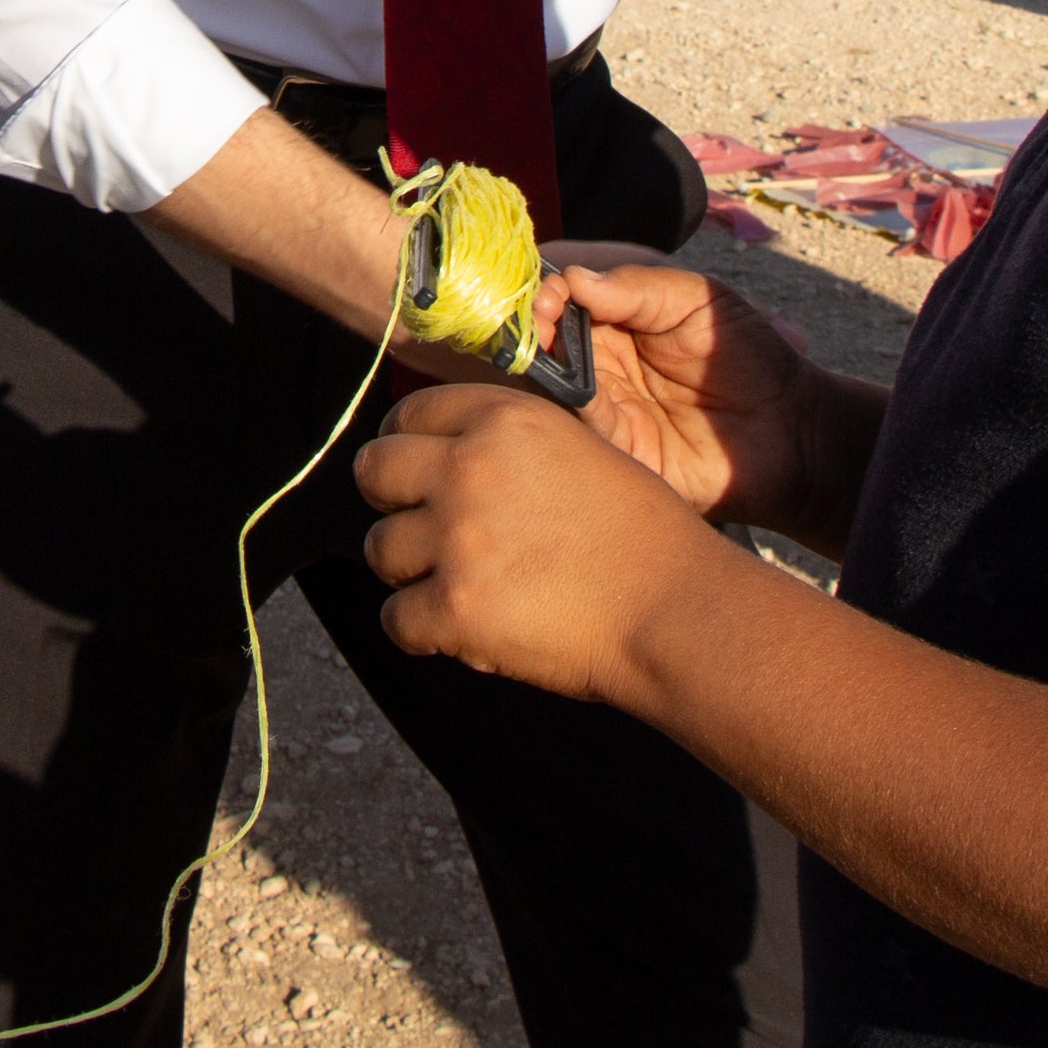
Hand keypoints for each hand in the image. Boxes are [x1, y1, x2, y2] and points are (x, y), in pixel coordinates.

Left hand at [354, 386, 730, 703]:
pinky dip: (421, 632)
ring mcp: (457, 539)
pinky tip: (460, 632)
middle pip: (373, 470)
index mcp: (503, 419)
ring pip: (379, 549)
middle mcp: (469, 468)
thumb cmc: (640, 537)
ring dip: (410, 573)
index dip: (405, 447)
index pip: (408, 414)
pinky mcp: (454, 608)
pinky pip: (396, 620)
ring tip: (458, 588)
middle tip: (421, 532)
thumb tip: (439, 461)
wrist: (675, 610)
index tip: (415, 476)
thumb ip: (506, 447)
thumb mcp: (576, 450)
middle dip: (389, 502)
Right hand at [554, 263, 832, 523]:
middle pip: (549, 343)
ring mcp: (610, 408)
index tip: (550, 292)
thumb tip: (574, 278)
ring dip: (546, 365)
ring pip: (555, 385)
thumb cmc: (750, 355)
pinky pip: (587, 428)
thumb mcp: (697, 300)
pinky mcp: (622, 451)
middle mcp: (604, 365)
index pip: (565, 301)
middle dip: (536, 326)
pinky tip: (579, 388)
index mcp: (619, 323)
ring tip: (551, 345)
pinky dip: (577, 407)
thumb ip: (637, 287)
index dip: (548, 292)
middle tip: (541, 317)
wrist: (794, 427)